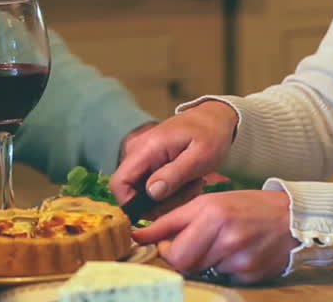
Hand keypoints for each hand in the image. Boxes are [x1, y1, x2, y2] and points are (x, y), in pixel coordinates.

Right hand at [110, 100, 237, 206]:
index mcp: (146, 148)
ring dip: (166, 198)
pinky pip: (149, 184)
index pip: (119, 182)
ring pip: (141, 191)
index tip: (159, 213)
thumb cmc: (211, 135)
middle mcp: (136, 151)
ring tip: (192, 186)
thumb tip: (151, 193)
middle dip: (157, 203)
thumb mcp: (200, 157)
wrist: (214, 118)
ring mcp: (141, 155)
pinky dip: (167, 191)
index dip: (131, 205)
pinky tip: (187, 183)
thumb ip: (175, 174)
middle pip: (130, 191)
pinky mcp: (147, 161)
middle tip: (189, 194)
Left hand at [134, 189, 298, 284]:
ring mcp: (240, 260)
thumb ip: (172, 219)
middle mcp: (226, 239)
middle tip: (191, 245)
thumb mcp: (208, 202)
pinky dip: (223, 267)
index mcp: (212, 215)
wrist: (291, 218)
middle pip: (185, 265)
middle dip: (181, 257)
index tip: (165, 244)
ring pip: (203, 270)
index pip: (173, 251)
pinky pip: (223, 276)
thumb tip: (138, 235)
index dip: (164, 250)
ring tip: (220, 243)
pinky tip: (236, 252)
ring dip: (204, 260)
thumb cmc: (245, 206)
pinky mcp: (251, 274)